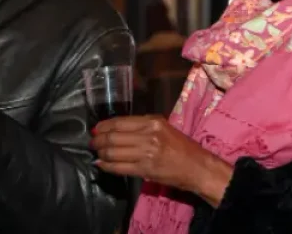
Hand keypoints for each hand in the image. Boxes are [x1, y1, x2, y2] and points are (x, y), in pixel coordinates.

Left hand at [90, 115, 232, 203]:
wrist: (198, 168)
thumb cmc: (183, 147)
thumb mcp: (164, 128)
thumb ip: (143, 127)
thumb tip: (117, 129)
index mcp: (152, 122)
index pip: (120, 122)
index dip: (103, 126)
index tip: (95, 129)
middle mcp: (148, 135)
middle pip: (113, 137)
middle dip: (98, 140)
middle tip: (92, 143)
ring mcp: (146, 153)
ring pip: (113, 152)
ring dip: (101, 153)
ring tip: (97, 153)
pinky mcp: (145, 170)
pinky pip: (119, 167)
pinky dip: (107, 166)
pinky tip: (101, 164)